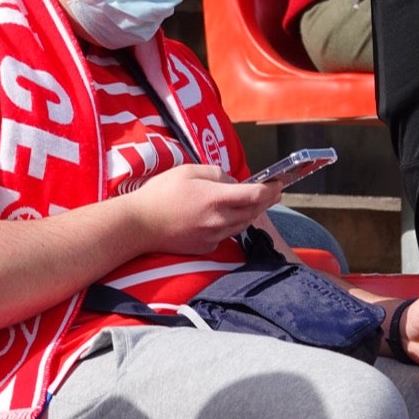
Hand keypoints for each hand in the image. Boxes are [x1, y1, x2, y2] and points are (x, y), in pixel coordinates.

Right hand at [126, 165, 282, 256]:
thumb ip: (216, 174)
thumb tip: (233, 183)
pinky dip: (232, 225)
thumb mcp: (188, 171)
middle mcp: (220, 220)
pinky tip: (228, 217)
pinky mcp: (206, 247)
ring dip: (252, 213)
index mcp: (217, 198)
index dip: (271, 189)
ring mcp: (214, 236)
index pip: (255, 195)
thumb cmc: (161, 194)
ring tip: (257, 203)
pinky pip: (227, 235)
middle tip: (275, 192)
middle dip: (266, 201)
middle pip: (254, 212)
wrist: (139, 225)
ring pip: (243, 225)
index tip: (279, 183)